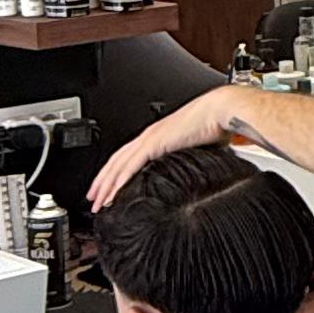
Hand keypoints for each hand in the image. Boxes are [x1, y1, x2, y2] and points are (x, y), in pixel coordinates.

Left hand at [86, 88, 243, 209]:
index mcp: (158, 136)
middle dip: (102, 182)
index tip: (109, 187)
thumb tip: (192, 175)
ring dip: (105, 185)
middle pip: (116, 162)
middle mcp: (149, 136)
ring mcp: (149, 139)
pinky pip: (130, 167)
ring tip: (97, 202)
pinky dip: (118, 182)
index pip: (128, 157)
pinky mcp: (154, 144)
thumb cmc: (215, 125)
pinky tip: (111, 194)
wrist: (220, 111)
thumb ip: (188, 161)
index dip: (115, 172)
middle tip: (93, 199)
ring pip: (118, 166)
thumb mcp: (197, 149)